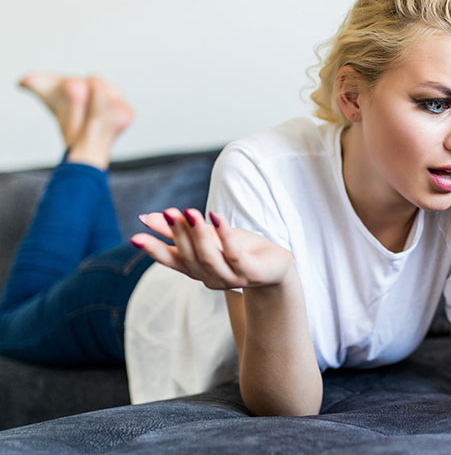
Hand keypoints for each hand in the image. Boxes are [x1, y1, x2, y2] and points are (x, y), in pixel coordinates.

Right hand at [130, 208, 293, 289]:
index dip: (154, 250)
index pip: (171, 261)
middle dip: (178, 234)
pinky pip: (235, 255)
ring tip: (190, 212)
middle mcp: (210, 277)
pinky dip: (224, 235)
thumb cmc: (238, 250)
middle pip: (189, 256)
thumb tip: (144, 217)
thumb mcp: (208, 237)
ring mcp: (231, 278)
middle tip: (169, 212)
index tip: (135, 237)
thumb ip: (178, 231)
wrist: (275, 267)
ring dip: (198, 235)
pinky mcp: (252, 273)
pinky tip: (216, 217)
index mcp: (197, 269)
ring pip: (209, 258)